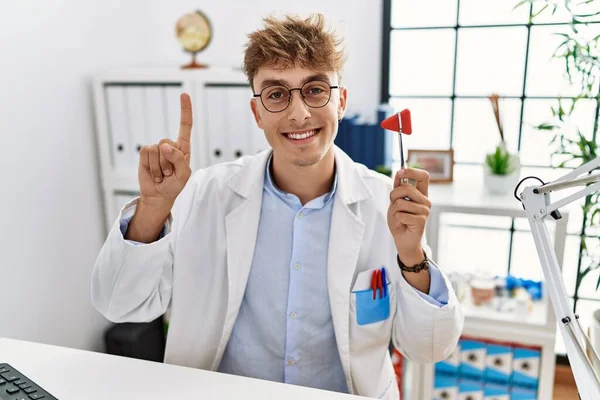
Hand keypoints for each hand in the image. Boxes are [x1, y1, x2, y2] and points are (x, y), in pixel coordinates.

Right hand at [138, 93, 192, 210]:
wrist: (159, 195)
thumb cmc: (175, 185)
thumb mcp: (184, 175)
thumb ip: (179, 159)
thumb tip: (165, 145)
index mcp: (183, 148)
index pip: (185, 126)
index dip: (185, 110)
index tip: (184, 94)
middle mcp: (170, 145)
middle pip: (168, 143)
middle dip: (168, 162)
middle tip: (170, 174)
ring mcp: (157, 149)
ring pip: (157, 150)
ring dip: (159, 167)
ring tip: (162, 175)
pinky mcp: (145, 154)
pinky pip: (146, 153)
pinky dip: (150, 166)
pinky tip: (154, 173)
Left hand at [387, 168, 430, 264]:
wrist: (403, 239)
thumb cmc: (400, 220)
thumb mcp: (396, 201)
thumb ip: (398, 188)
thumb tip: (399, 173)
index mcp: (421, 194)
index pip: (424, 176)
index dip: (412, 171)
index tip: (400, 172)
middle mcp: (425, 201)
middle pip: (407, 188)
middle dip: (394, 195)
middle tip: (394, 205)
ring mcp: (425, 211)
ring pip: (401, 203)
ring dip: (394, 210)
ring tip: (399, 217)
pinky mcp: (421, 221)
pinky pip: (401, 214)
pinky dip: (397, 219)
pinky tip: (403, 224)